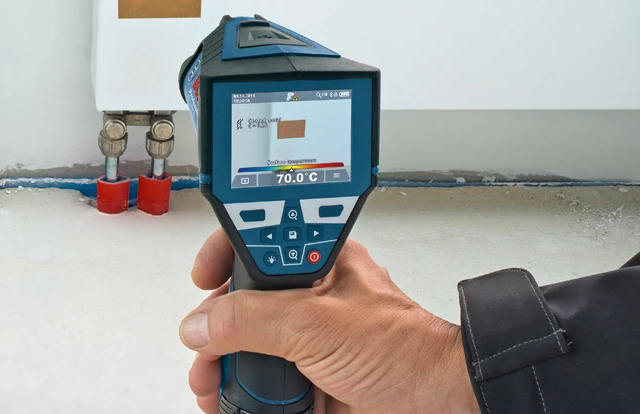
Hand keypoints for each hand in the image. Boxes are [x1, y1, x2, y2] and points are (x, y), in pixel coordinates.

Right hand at [179, 228, 479, 413]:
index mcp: (317, 263)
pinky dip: (245, 394)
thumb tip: (202, 324)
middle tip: (203, 350)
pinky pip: (265, 381)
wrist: (438, 405)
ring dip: (224, 367)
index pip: (260, 241)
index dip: (226, 253)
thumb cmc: (404, 350)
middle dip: (215, 328)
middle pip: (244, 301)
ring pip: (250, 346)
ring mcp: (308, 339)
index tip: (202, 278)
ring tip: (212, 387)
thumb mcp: (315, 324)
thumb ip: (252, 320)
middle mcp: (311, 296)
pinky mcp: (309, 377)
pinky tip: (233, 403)